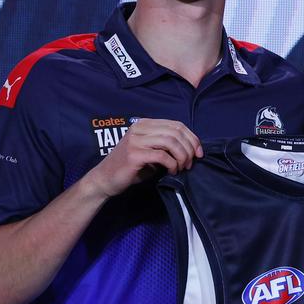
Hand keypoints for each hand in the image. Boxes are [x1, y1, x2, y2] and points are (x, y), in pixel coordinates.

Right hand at [85, 118, 202, 197]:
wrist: (105, 179)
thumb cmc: (130, 168)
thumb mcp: (150, 151)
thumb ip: (166, 145)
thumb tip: (192, 149)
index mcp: (145, 124)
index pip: (176, 124)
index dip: (192, 138)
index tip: (199, 153)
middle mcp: (139, 128)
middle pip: (176, 132)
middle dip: (189, 148)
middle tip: (191, 163)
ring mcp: (136, 140)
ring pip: (171, 142)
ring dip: (182, 156)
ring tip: (182, 168)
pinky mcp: (134, 154)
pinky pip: (162, 156)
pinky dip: (173, 164)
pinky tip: (172, 171)